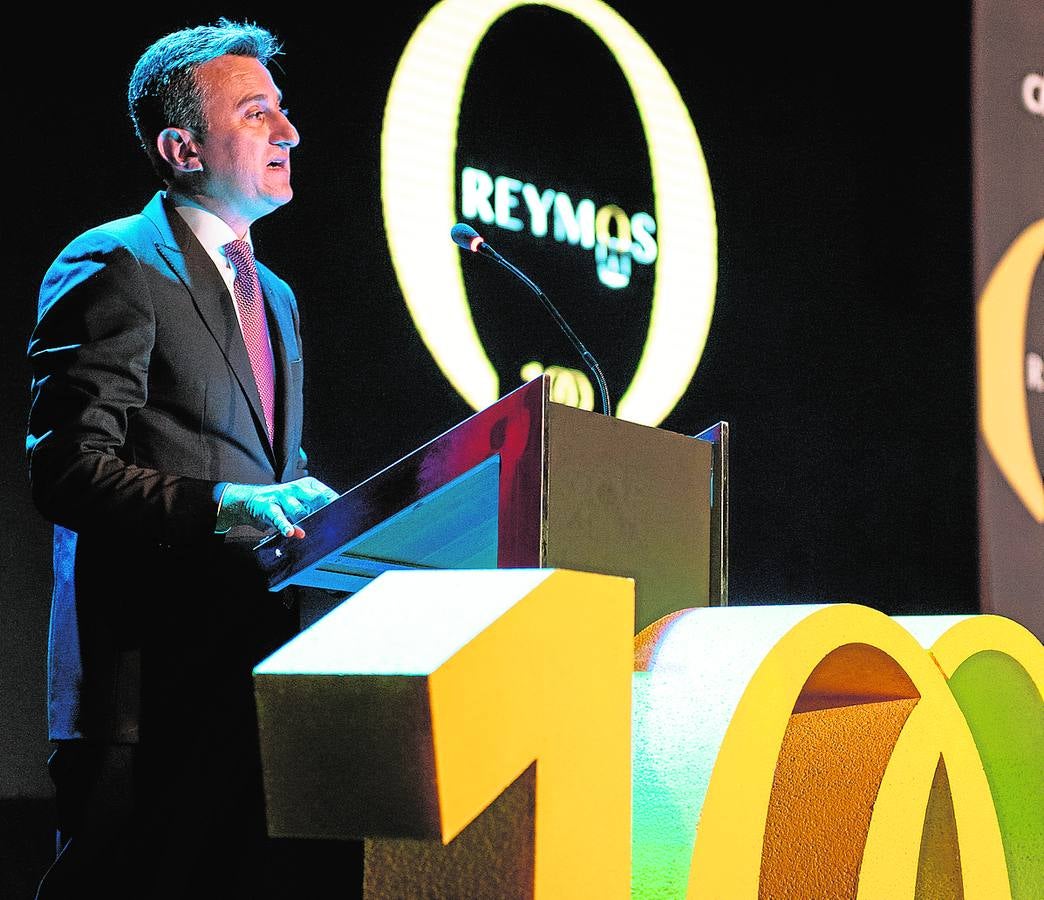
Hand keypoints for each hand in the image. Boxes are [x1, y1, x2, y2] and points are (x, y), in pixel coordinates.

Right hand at [216, 477, 339, 538]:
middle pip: (317, 499)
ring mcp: (283, 496)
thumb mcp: (300, 503)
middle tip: (333, 524)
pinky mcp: (269, 507)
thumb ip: (316, 511)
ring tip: (309, 532)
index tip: (346, 516)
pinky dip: (285, 526)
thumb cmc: (281, 503)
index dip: (338, 506)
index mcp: (309, 486)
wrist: (250, 501)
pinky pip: (279, 517)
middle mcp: (297, 488)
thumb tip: (335, 524)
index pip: (328, 494)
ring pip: (299, 510)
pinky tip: (290, 532)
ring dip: (305, 522)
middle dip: (326, 512)